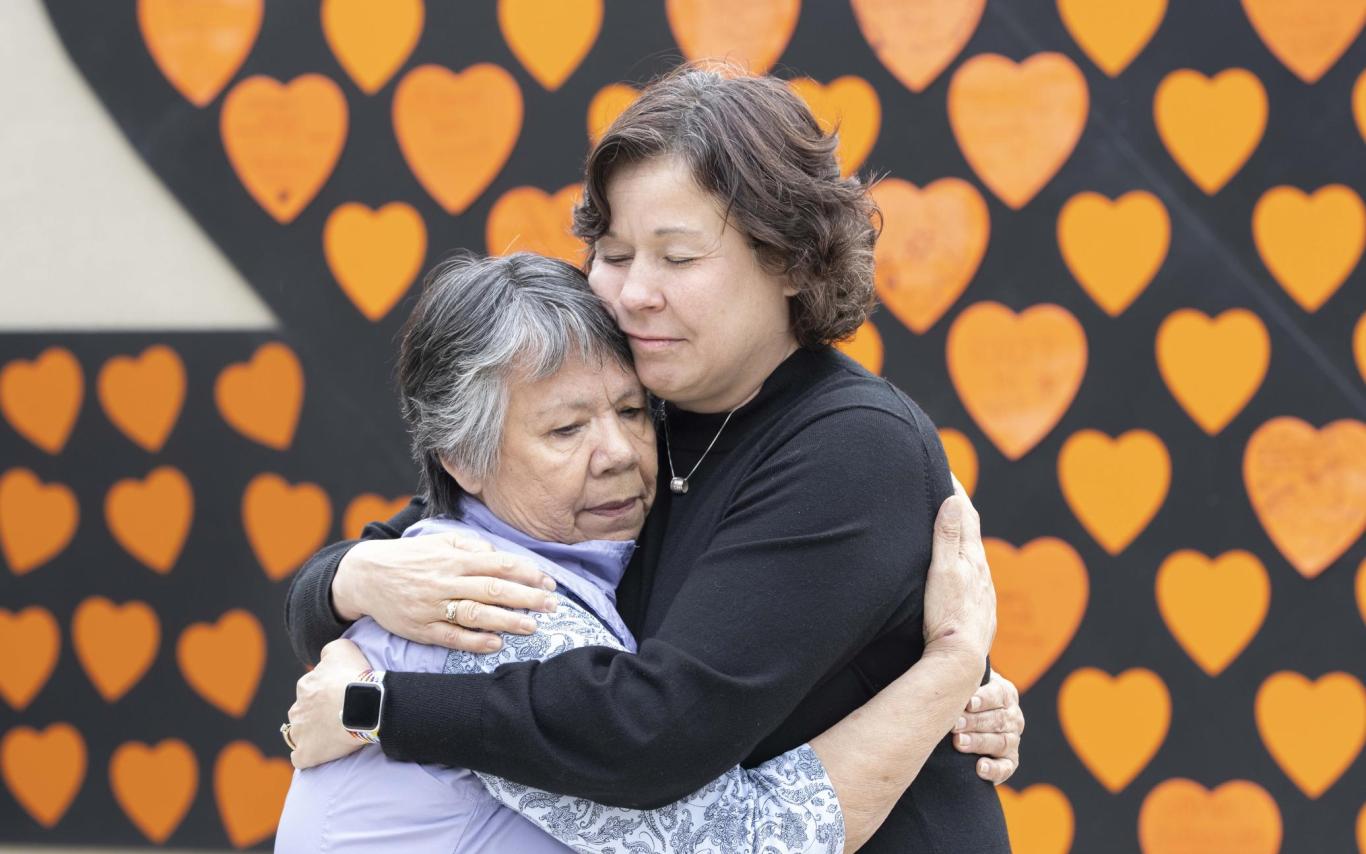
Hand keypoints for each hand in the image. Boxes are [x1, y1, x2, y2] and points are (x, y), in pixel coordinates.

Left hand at [287, 639, 371, 768]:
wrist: (365, 705)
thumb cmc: (355, 677)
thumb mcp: (343, 649)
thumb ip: (329, 651)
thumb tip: (324, 659)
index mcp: (305, 686)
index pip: (310, 690)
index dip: (326, 694)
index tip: (341, 697)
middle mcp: (297, 709)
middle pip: (303, 712)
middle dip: (315, 714)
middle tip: (339, 716)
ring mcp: (300, 733)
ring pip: (299, 734)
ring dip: (311, 734)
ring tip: (333, 735)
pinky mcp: (306, 754)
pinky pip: (301, 757)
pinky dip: (308, 755)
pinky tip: (321, 752)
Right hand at [331, 531, 559, 652]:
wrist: (364, 576)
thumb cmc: (409, 558)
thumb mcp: (438, 542)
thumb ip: (470, 546)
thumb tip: (498, 553)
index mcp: (453, 558)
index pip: (498, 564)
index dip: (527, 573)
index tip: (549, 582)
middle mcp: (445, 581)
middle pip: (492, 589)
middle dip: (526, 597)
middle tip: (552, 605)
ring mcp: (433, 606)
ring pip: (475, 614)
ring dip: (506, 621)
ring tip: (532, 627)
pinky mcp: (421, 628)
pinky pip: (451, 636)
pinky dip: (474, 641)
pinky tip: (496, 644)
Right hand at [922, 477, 995, 662]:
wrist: (960, 659)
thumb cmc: (948, 615)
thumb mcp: (943, 570)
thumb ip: (948, 535)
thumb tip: (955, 498)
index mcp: (972, 558)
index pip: (966, 515)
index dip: (956, 491)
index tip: (945, 470)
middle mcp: (982, 572)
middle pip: (972, 533)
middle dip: (960, 511)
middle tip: (948, 492)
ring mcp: (982, 592)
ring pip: (973, 557)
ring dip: (963, 539)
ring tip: (950, 528)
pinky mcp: (978, 610)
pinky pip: (973, 578)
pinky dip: (964, 564)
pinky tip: (958, 573)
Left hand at [953, 669, 1022, 783]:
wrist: (961, 717)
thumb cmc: (958, 694)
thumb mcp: (963, 680)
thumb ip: (959, 671)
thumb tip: (944, 652)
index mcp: (1005, 693)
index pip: (998, 695)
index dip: (984, 699)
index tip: (967, 702)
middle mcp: (1013, 716)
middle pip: (998, 720)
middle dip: (974, 722)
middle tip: (953, 724)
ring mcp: (1012, 739)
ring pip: (1000, 742)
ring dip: (979, 743)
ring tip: (958, 743)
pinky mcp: (1009, 761)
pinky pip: (1006, 767)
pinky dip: (994, 770)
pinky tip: (979, 768)